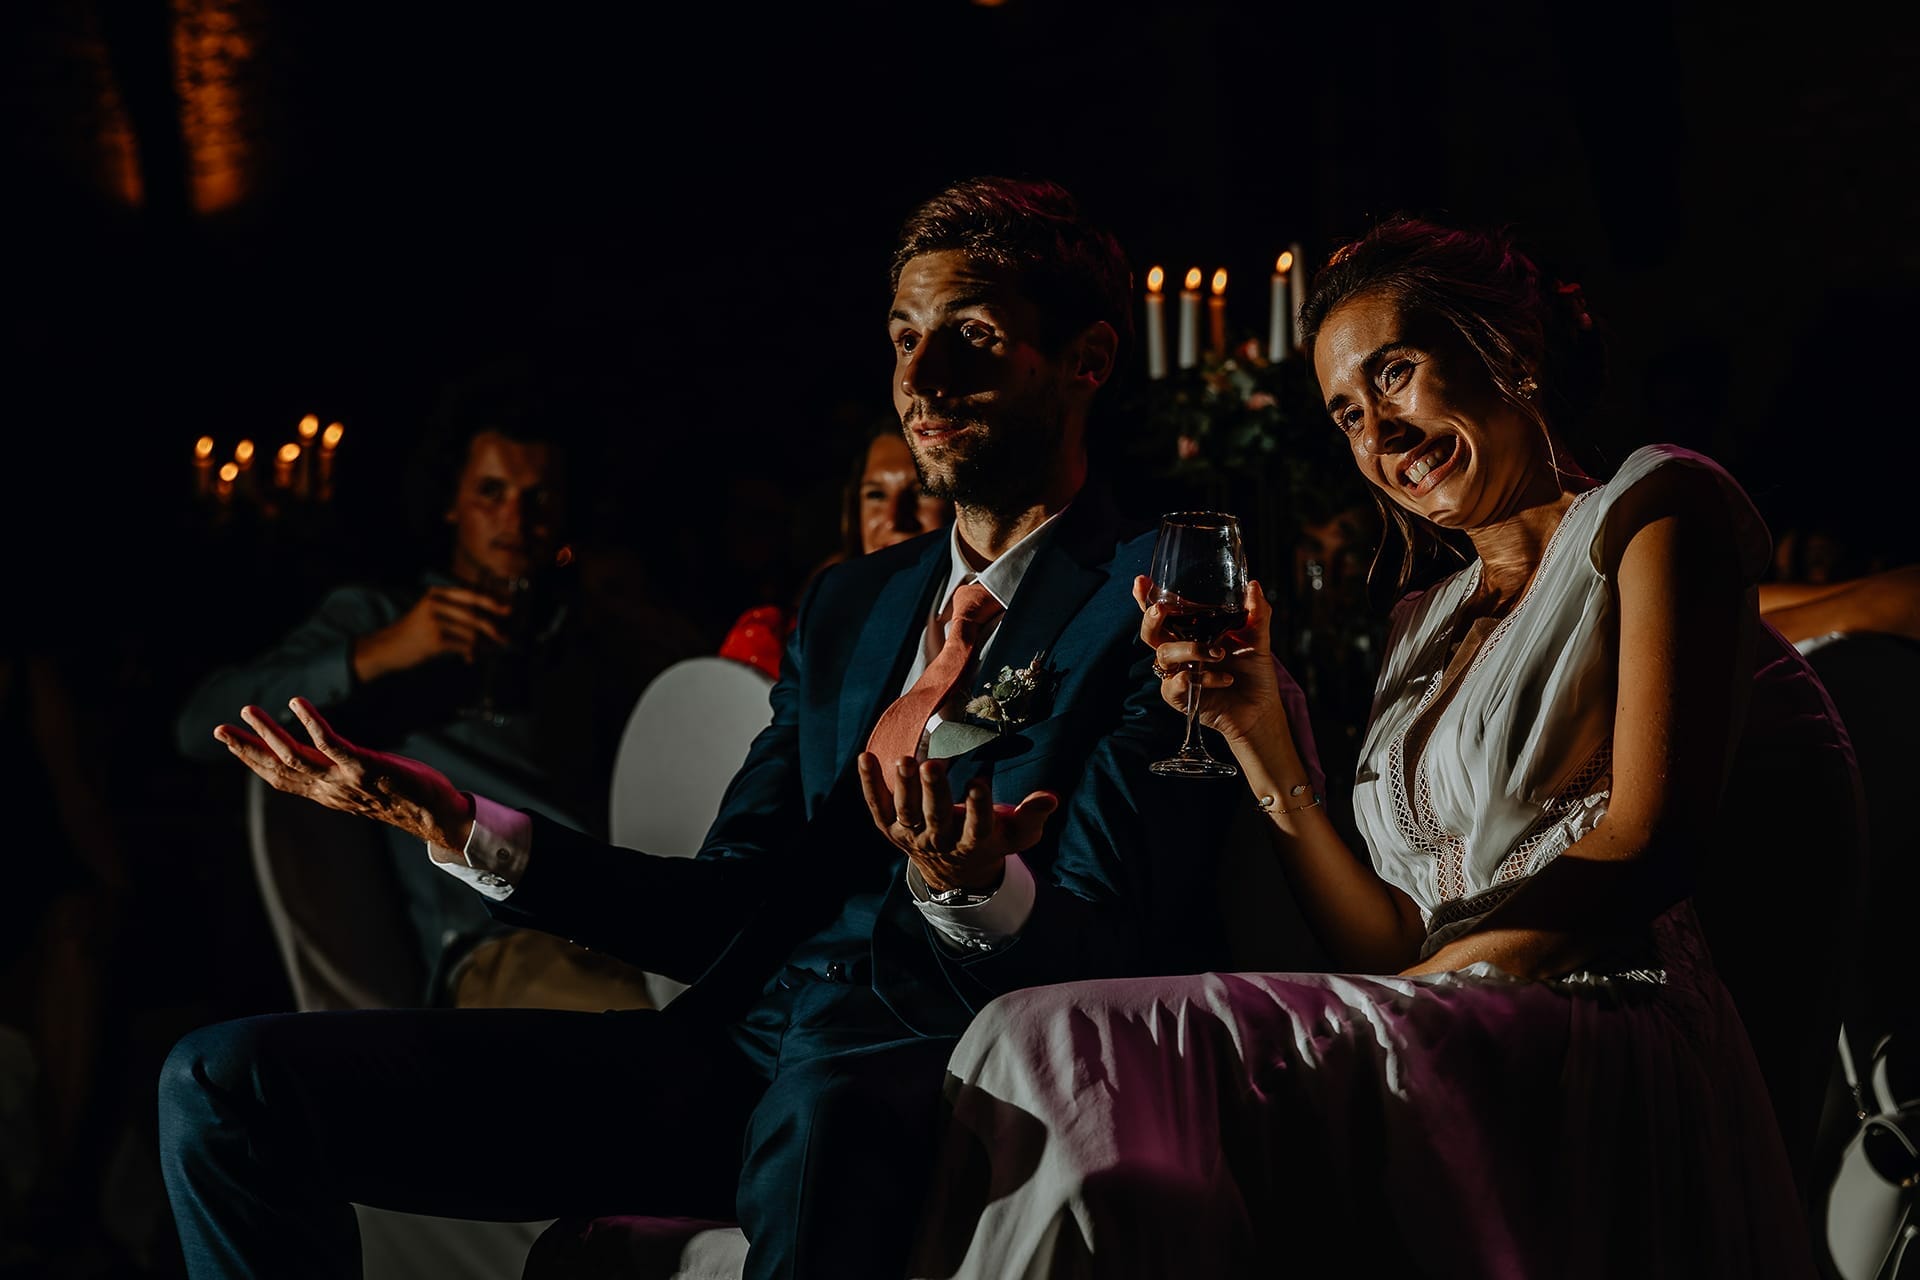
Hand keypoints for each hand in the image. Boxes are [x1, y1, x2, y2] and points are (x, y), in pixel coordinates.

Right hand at [214, 697, 473, 851]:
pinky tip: (296, 703)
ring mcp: (344, 779)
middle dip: (246, 749)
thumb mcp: (363, 786)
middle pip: (278, 769)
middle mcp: (328, 789)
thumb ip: (341, 773)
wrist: (435, 815)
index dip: (253, 761)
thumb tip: (328, 759)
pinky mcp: (364, 765)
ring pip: (295, 756)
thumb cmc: (405, 796)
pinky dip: (310, 723)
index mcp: (326, 793)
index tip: (231, 742)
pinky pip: (329, 743)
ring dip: (268, 733)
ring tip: (247, 710)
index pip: (281, 778)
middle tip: (220, 729)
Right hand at [353, 586, 511, 681]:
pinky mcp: (435, 640)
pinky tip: (469, 658)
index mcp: (437, 594)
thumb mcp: (431, 613)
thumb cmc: (414, 633)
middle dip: (493, 628)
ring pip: (471, 632)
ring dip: (483, 644)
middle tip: (504, 638)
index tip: (508, 609)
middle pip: (475, 614)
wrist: (387, 648)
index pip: (470, 594)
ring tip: (485, 651)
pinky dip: (471, 653)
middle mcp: (435, 603)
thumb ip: (456, 612)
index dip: (491, 601)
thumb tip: (489, 619)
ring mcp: (434, 621)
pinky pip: (464, 646)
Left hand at [856, 753, 1056, 893]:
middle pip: (935, 817)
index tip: (979, 782)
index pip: (977, 828)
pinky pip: (878, 806)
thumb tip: (1050, 797)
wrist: (951, 871)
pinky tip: (866, 757)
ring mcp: (911, 835)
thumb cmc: (989, 842)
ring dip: (903, 786)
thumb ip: (1033, 816)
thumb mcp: (1016, 835)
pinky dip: (870, 784)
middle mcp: (940, 841)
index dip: (978, 808)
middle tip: (932, 764)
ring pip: (905, 811)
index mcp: (973, 844)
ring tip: (903, 759)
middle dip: (934, 791)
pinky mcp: (890, 827)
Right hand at [1133, 576, 1289, 749]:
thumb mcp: (1257, 637)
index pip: (1163, 612)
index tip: (1141, 582)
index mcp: (1191, 631)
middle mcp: (1180, 650)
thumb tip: (1253, 585)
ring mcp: (1177, 673)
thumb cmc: (1254, 671)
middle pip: (1150, 632)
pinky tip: (1225, 679)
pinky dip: (1201, 678)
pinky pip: (1177, 682)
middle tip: (1162, 609)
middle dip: (1150, 618)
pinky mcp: (1180, 697)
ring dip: (1190, 649)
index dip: (1146, 597)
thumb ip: (1256, 612)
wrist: (1260, 708)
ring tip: (1219, 654)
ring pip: (1164, 654)